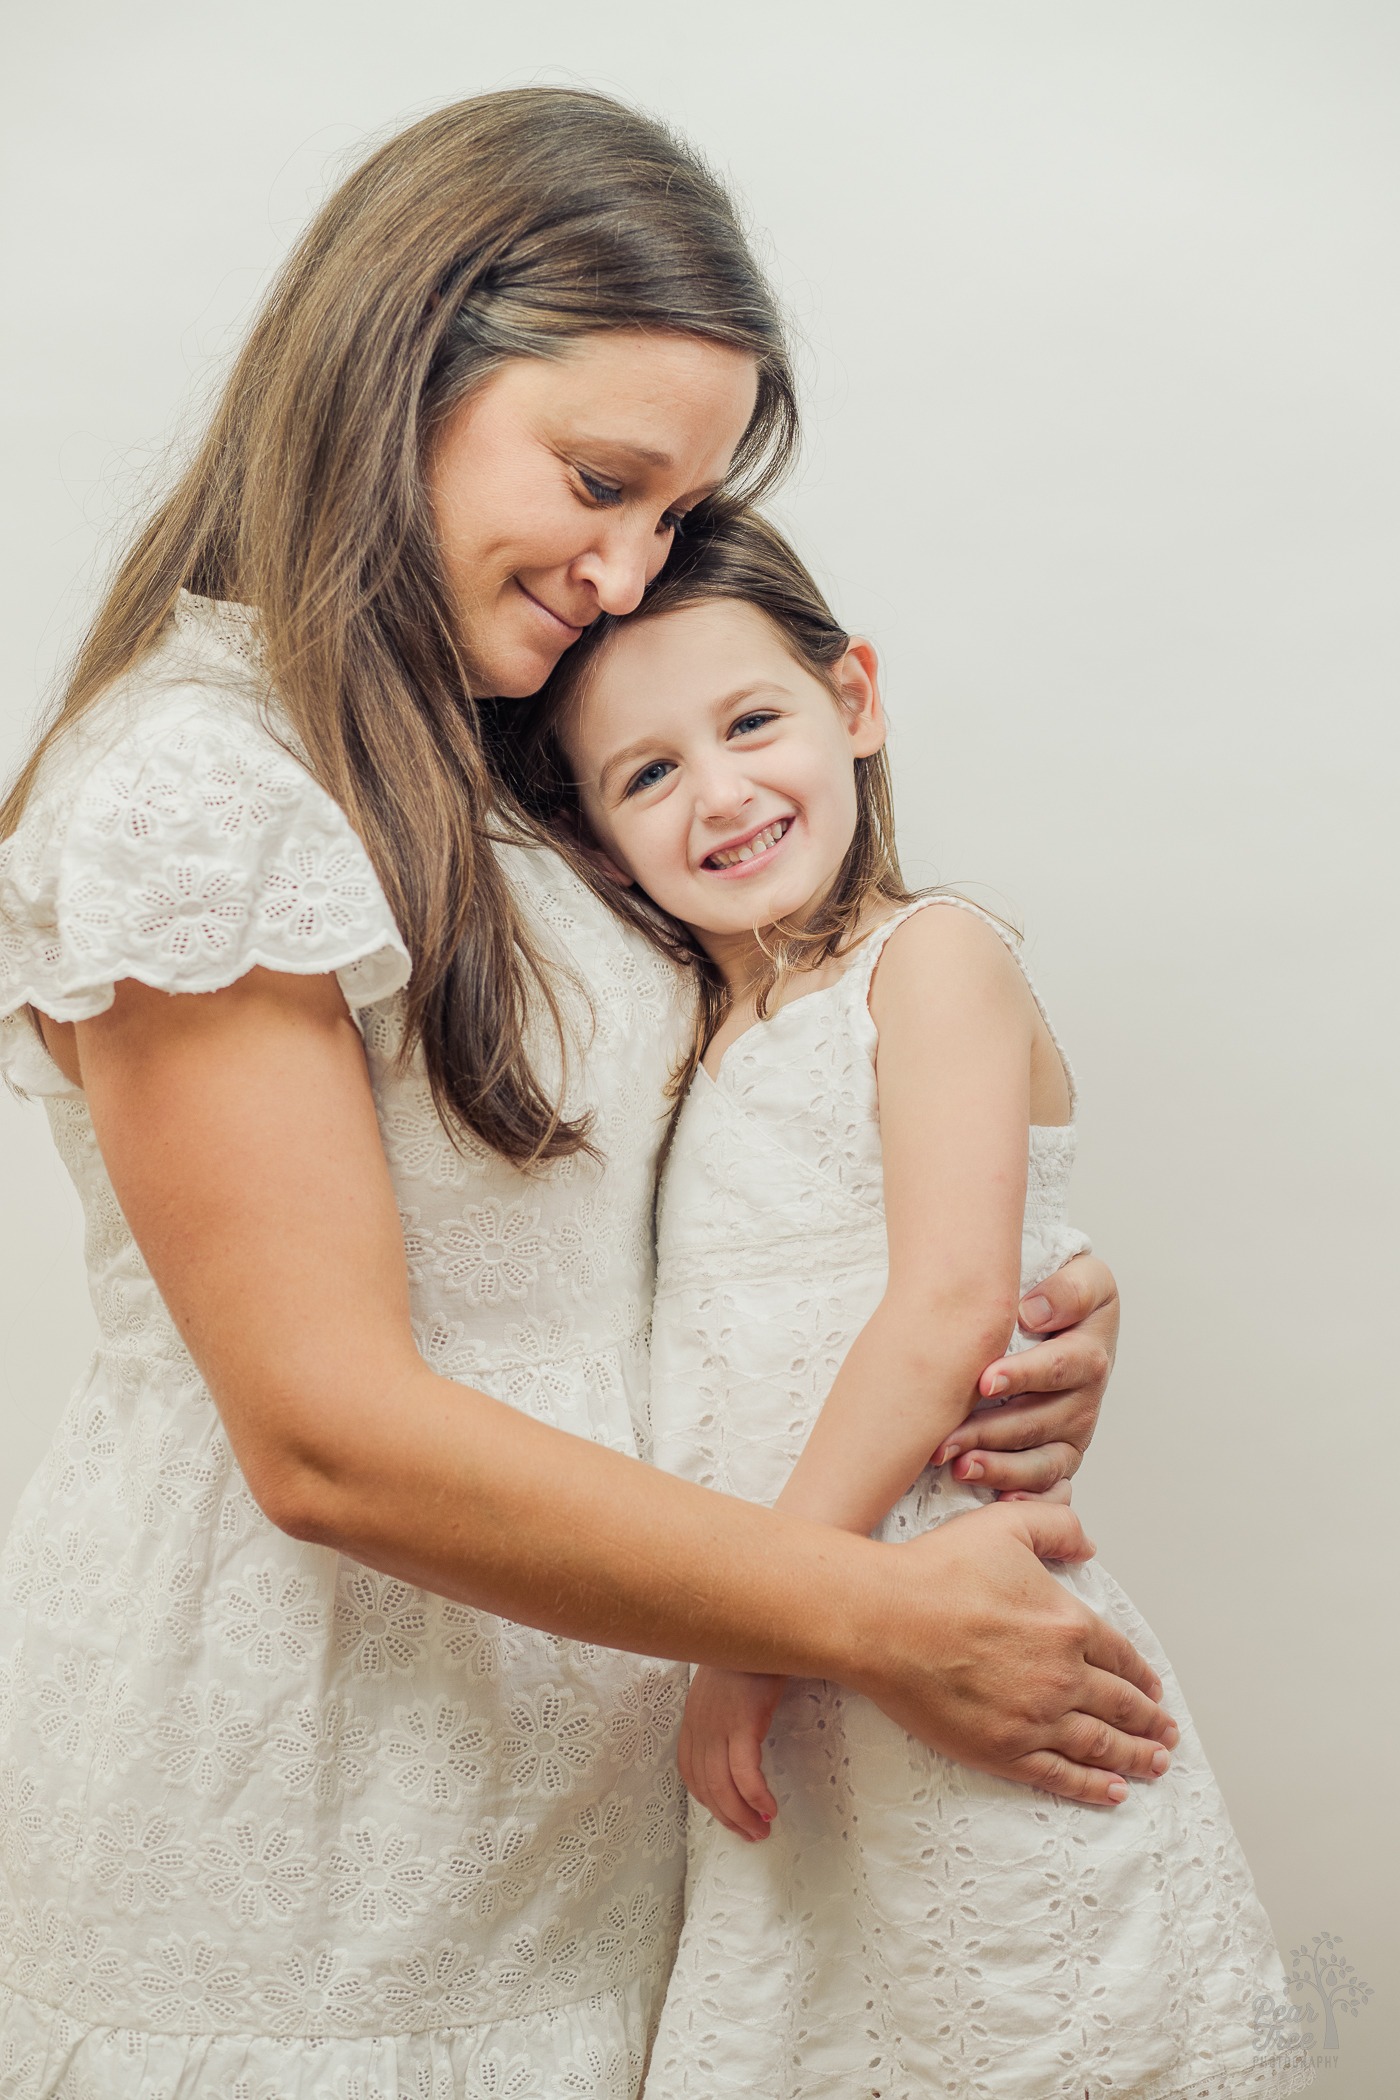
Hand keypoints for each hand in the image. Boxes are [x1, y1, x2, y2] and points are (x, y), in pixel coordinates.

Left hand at [679, 1666, 786, 1841]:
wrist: (762, 1624)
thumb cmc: (749, 1655)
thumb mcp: (725, 1685)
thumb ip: (724, 1711)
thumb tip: (738, 1741)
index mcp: (694, 1717)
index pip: (690, 1773)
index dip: (708, 1801)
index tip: (729, 1817)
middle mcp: (700, 1725)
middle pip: (706, 1787)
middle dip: (728, 1817)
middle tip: (751, 1835)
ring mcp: (719, 1724)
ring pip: (723, 1786)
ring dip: (743, 1815)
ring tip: (762, 1830)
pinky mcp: (742, 1722)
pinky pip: (745, 1772)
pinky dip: (755, 1796)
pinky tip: (769, 1808)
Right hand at [857, 1498, 1176, 1805]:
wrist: (884, 1619)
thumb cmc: (936, 1571)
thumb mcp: (1005, 1526)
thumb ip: (1056, 1527)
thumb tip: (1089, 1544)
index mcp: (1067, 1624)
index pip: (1120, 1655)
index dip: (1141, 1675)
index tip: (1154, 1690)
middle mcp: (1062, 1676)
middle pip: (1120, 1705)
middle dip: (1149, 1722)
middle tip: (1166, 1735)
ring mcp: (1035, 1719)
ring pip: (1101, 1745)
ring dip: (1135, 1756)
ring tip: (1156, 1765)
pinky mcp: (1004, 1751)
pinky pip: (1062, 1775)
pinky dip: (1093, 1786)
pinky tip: (1114, 1791)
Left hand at [931, 1253, 1117, 1497]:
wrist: (1063, 1318)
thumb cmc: (1065, 1297)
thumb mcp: (1084, 1277)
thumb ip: (1069, 1290)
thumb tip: (1033, 1313)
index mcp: (1091, 1351)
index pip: (1060, 1368)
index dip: (1024, 1375)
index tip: (984, 1380)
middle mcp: (1086, 1398)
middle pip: (1040, 1423)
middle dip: (991, 1433)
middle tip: (947, 1441)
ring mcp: (1073, 1432)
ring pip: (1043, 1462)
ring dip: (1000, 1470)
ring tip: (958, 1468)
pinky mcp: (1060, 1455)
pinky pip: (1049, 1487)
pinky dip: (1028, 1499)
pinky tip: (997, 1506)